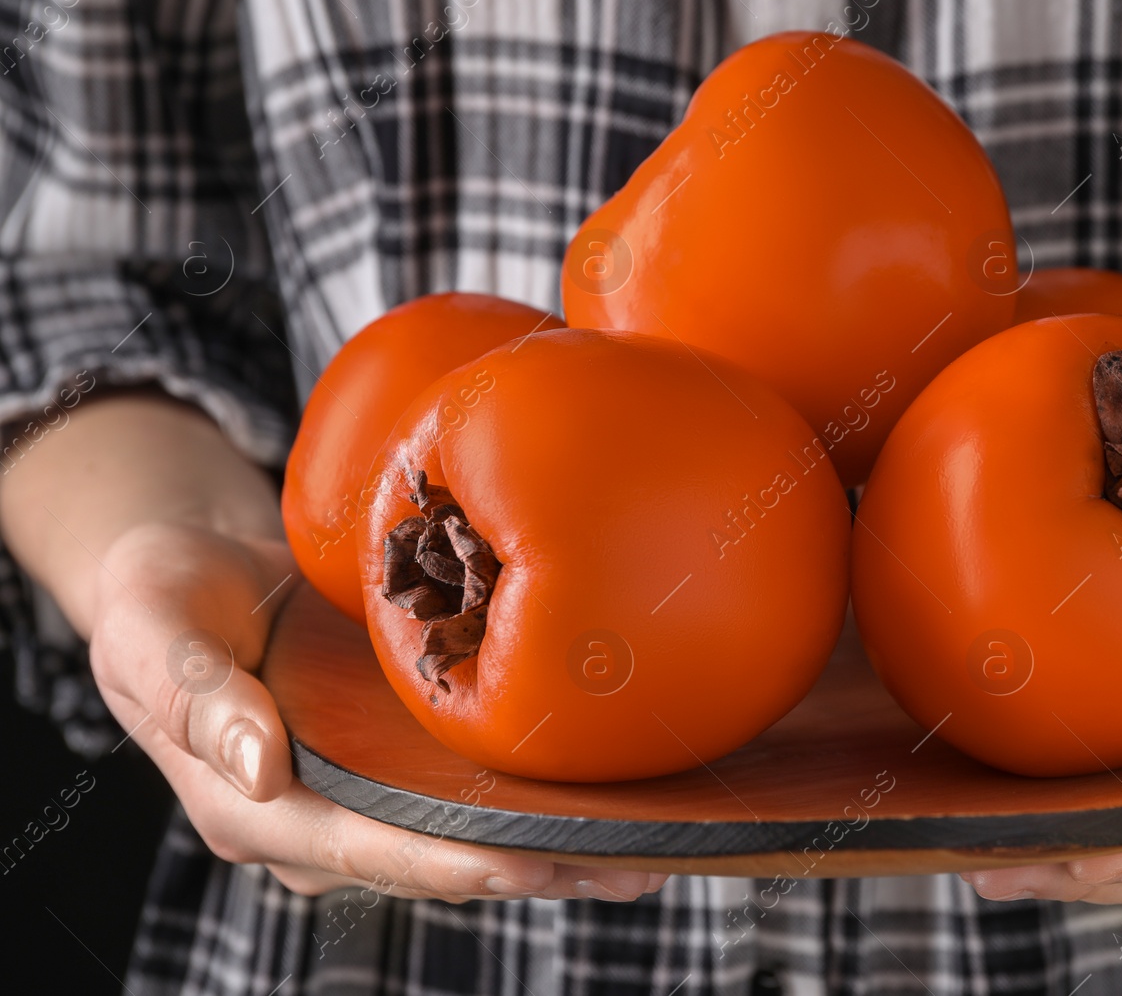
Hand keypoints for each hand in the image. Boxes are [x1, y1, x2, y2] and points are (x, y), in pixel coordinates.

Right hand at [90, 521, 666, 902]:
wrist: (190, 570)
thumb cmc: (161, 594)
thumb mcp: (154, 629)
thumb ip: (199, 695)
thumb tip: (259, 767)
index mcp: (252, 809)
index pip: (366, 848)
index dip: (450, 862)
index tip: (532, 864)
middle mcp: (315, 821)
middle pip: (436, 861)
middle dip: (535, 869)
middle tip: (636, 865)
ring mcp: (358, 798)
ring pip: (464, 839)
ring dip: (554, 849)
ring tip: (649, 848)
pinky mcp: (390, 764)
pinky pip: (466, 795)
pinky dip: (533, 802)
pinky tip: (605, 799)